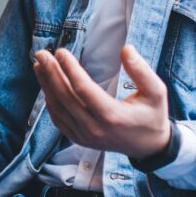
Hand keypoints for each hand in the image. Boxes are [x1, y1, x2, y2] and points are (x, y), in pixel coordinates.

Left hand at [32, 44, 169, 158]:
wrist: (148, 147)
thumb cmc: (152, 115)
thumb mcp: (156, 92)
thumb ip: (141, 71)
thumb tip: (126, 49)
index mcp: (114, 117)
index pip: (84, 90)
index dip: (70, 69)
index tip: (60, 51)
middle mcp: (95, 129)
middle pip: (65, 98)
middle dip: (51, 73)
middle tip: (41, 53)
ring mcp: (85, 137)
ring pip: (58, 108)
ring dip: (46, 85)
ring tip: (39, 64)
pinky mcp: (78, 139)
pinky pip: (58, 119)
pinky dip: (50, 101)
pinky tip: (46, 84)